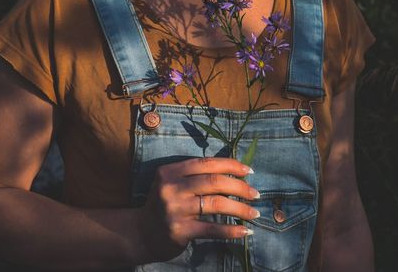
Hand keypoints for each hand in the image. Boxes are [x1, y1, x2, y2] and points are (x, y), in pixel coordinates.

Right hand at [137, 157, 260, 261]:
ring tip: (254, 213)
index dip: (231, 165)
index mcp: (170, 171)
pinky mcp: (180, 230)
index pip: (206, 163)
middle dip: (240, 186)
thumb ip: (194, 175)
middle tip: (256, 194)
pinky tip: (245, 231)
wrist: (142, 233)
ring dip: (241, 208)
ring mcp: (175, 209)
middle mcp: (171, 188)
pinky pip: (212, 228)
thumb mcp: (172, 184)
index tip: (249, 171)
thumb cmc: (164, 205)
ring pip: (216, 203)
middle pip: (214, 182)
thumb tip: (234, 171)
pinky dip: (231, 230)